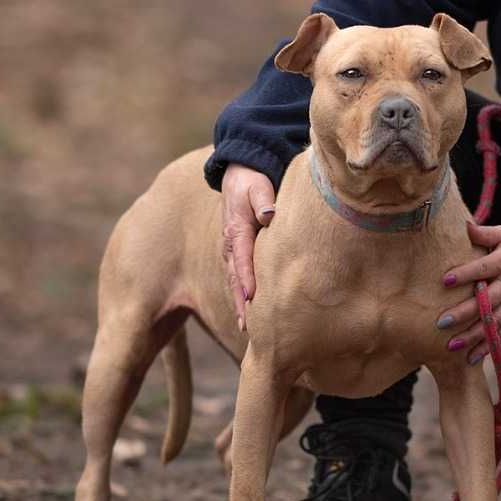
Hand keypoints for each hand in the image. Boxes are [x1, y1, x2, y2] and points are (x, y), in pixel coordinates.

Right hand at [221, 164, 275, 330]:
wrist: (238, 171)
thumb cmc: (252, 179)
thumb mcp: (258, 184)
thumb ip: (264, 199)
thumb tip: (269, 215)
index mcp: (237, 229)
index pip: (242, 259)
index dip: (247, 280)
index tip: (252, 299)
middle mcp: (231, 243)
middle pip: (235, 277)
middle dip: (241, 302)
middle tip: (248, 328)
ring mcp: (231, 248)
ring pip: (234, 280)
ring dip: (239, 303)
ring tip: (246, 327)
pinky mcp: (236, 249)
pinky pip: (236, 275)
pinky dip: (240, 294)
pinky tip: (247, 311)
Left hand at [436, 223, 500, 361]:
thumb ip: (484, 233)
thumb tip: (462, 225)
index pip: (482, 269)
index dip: (465, 275)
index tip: (444, 281)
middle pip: (487, 302)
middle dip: (464, 313)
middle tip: (441, 322)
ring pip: (493, 322)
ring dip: (473, 336)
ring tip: (451, 346)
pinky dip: (488, 346)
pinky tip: (471, 358)